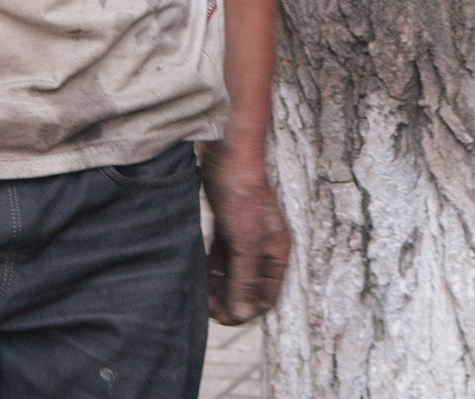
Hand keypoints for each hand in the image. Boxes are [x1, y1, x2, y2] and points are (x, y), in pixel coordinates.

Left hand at [200, 139, 290, 324]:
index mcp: (277, 253)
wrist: (229, 157)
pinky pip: (220, 259)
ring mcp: (245, 238)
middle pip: (249, 286)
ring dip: (219, 287)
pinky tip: (197, 277)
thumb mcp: (244, 242)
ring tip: (201, 297)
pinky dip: (211, 270)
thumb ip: (243, 278)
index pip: (267, 295)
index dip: (247, 310)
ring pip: (233, 273)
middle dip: (230, 300)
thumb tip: (242, 313)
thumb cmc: (243, 195)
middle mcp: (264, 248)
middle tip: (208, 309)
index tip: (224, 317)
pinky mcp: (228, 229)